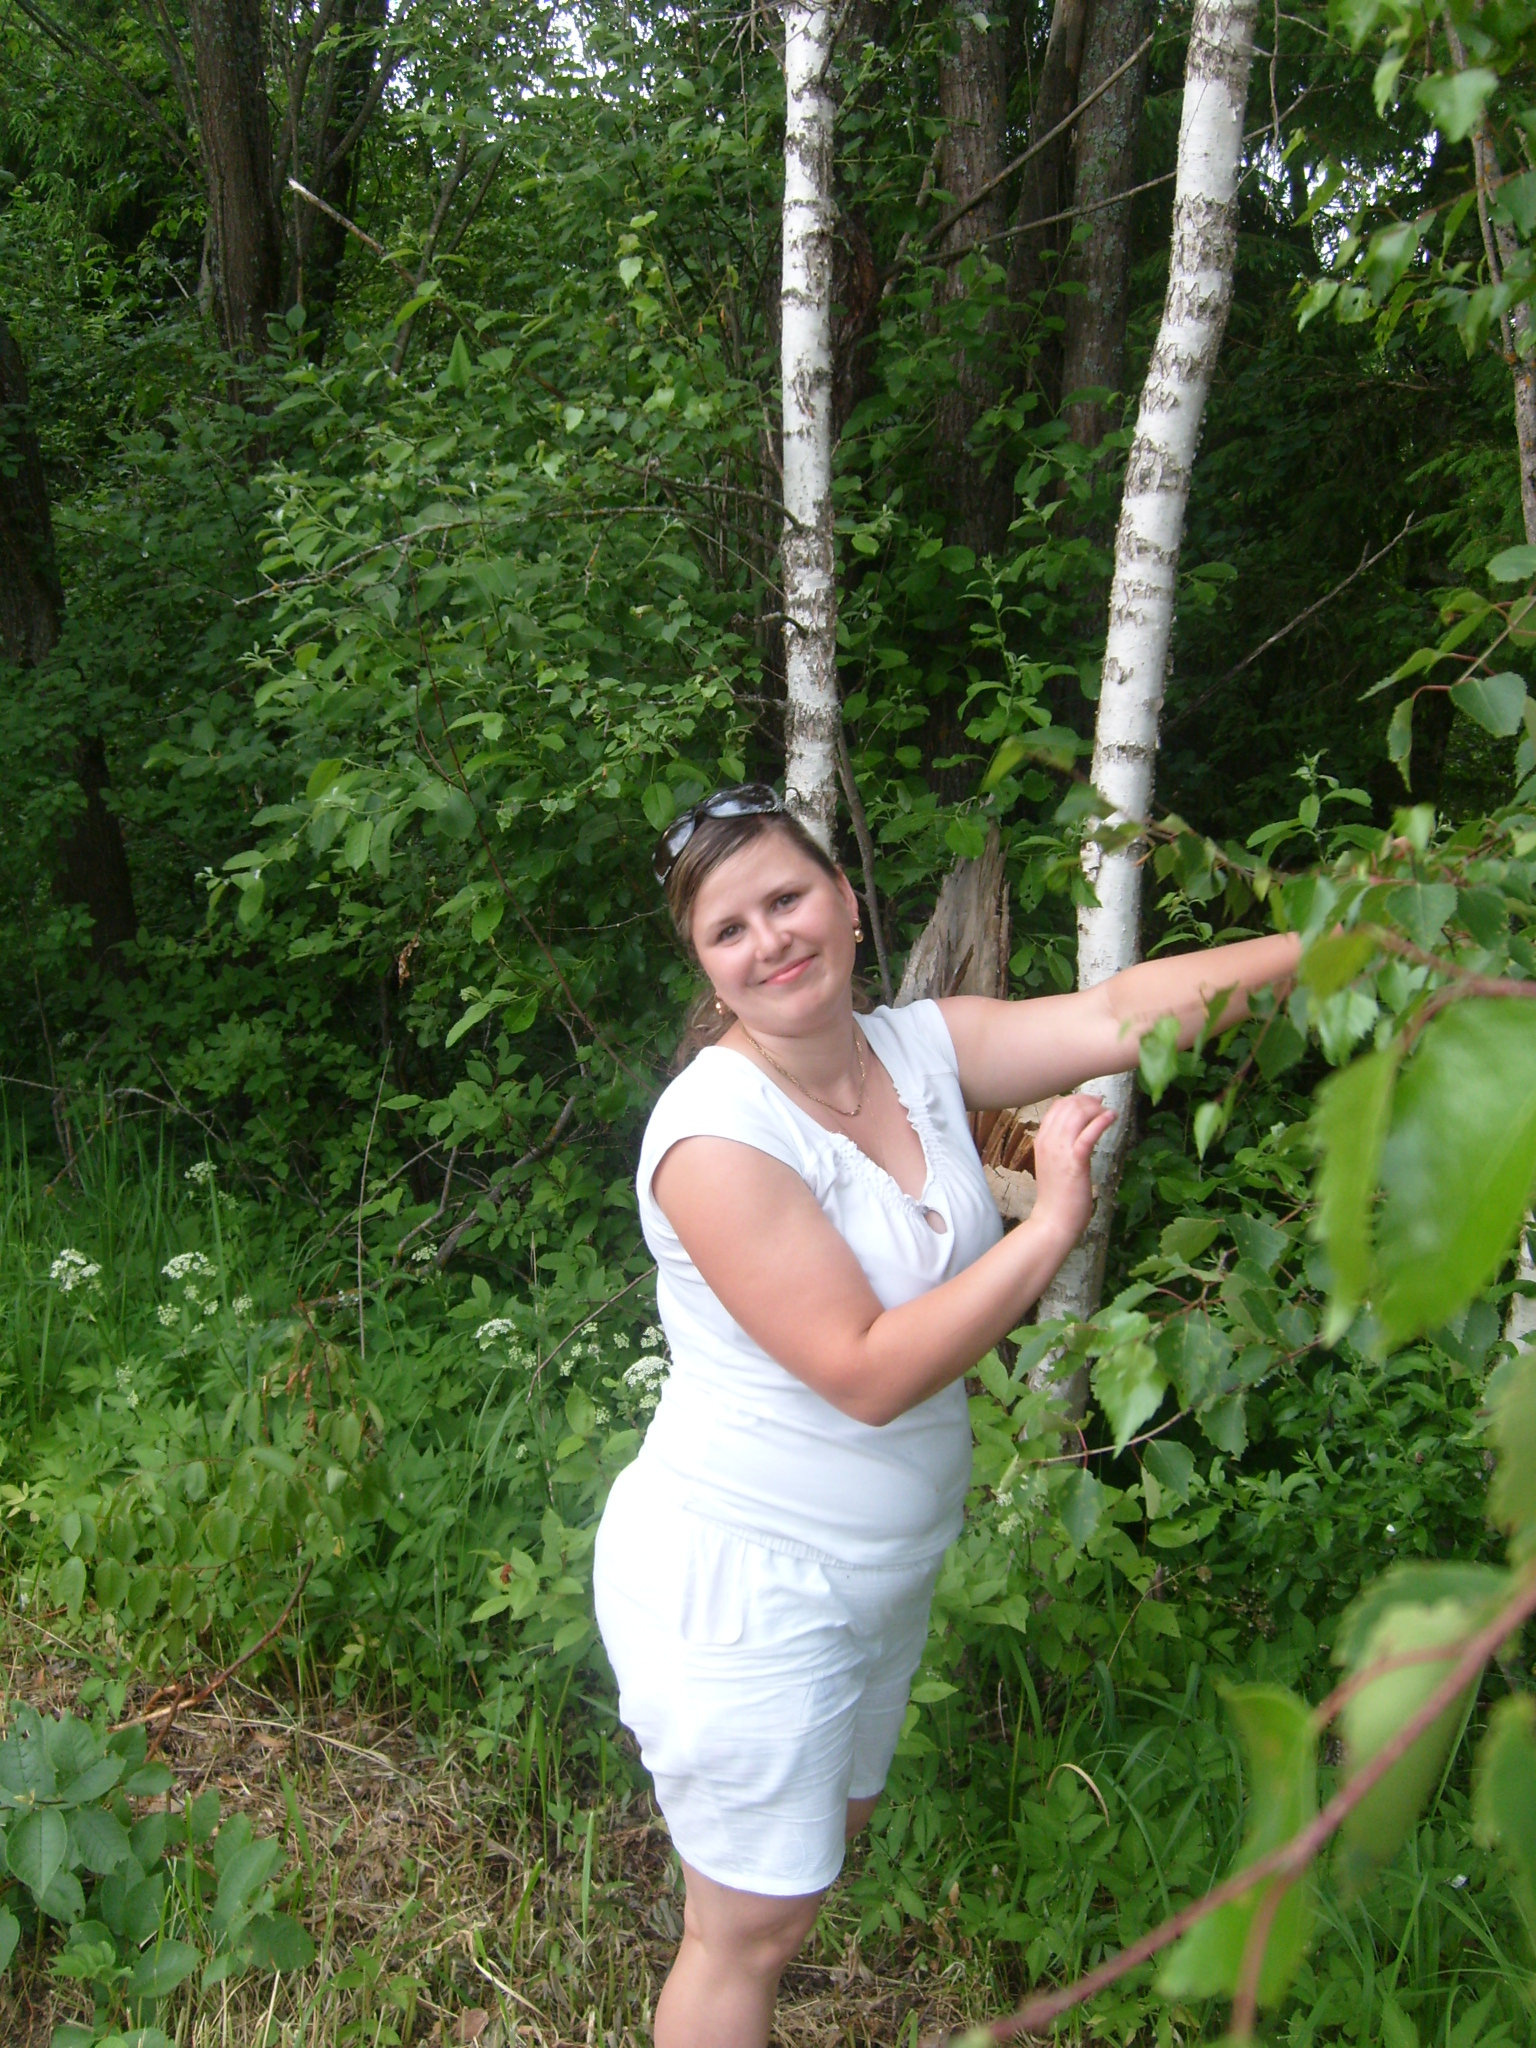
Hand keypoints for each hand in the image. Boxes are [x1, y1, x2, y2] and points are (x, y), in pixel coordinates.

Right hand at [1031, 1092, 1115, 1246]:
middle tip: (1102, 1104)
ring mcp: (1059, 1150)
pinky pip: (1088, 1133)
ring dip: (1096, 1108)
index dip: (1075, 1099)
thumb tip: (1077, 1132)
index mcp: (1041, 1140)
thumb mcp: (1054, 1163)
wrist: (1054, 1219)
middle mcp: (1048, 1140)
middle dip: (1087, 1100)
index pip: (1056, 1107)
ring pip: (1077, 1114)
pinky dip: (1102, 1120)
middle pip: (1067, 1106)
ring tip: (1107, 1111)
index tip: (1090, 1101)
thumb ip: (1062, 1146)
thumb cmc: (1057, 1195)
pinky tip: (1112, 1116)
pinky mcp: (1075, 1161)